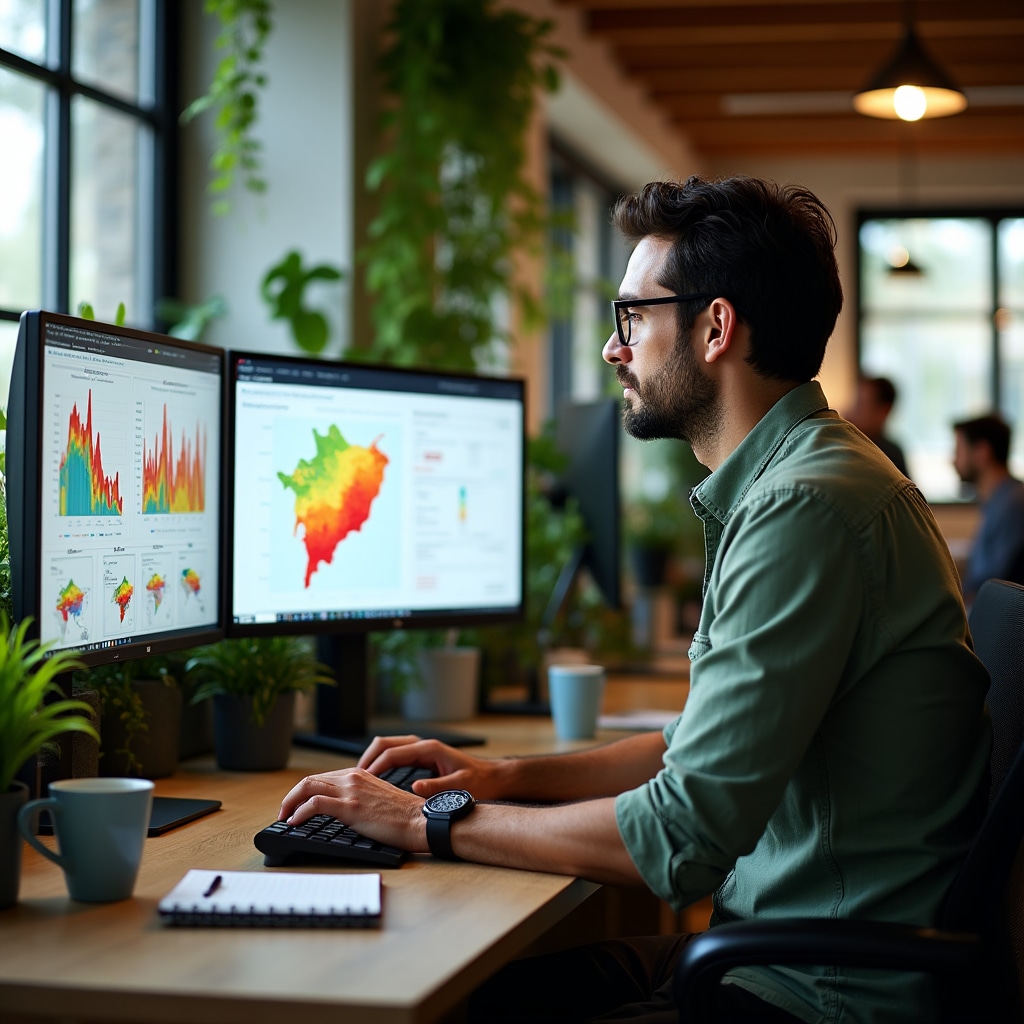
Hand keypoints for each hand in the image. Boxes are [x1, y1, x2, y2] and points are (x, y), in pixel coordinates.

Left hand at [278, 768, 427, 852]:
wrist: (419, 821)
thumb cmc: (404, 815)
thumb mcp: (378, 797)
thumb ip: (360, 796)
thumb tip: (342, 809)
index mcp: (359, 774)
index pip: (323, 777)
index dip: (305, 791)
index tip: (297, 805)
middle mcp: (353, 777)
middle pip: (310, 780)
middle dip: (292, 796)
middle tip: (284, 811)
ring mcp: (351, 791)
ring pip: (308, 787)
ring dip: (290, 802)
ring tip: (285, 816)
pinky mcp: (350, 807)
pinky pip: (315, 804)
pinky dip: (299, 812)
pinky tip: (294, 821)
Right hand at [358, 734, 506, 798]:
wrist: (495, 778)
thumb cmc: (481, 782)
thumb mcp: (461, 787)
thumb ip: (438, 787)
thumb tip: (414, 787)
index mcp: (429, 749)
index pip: (392, 753)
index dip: (374, 766)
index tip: (362, 782)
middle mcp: (423, 746)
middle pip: (385, 744)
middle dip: (367, 758)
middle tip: (352, 778)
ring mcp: (421, 751)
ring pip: (388, 748)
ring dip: (372, 760)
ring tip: (358, 779)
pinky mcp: (422, 759)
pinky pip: (395, 756)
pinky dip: (381, 764)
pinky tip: (375, 781)